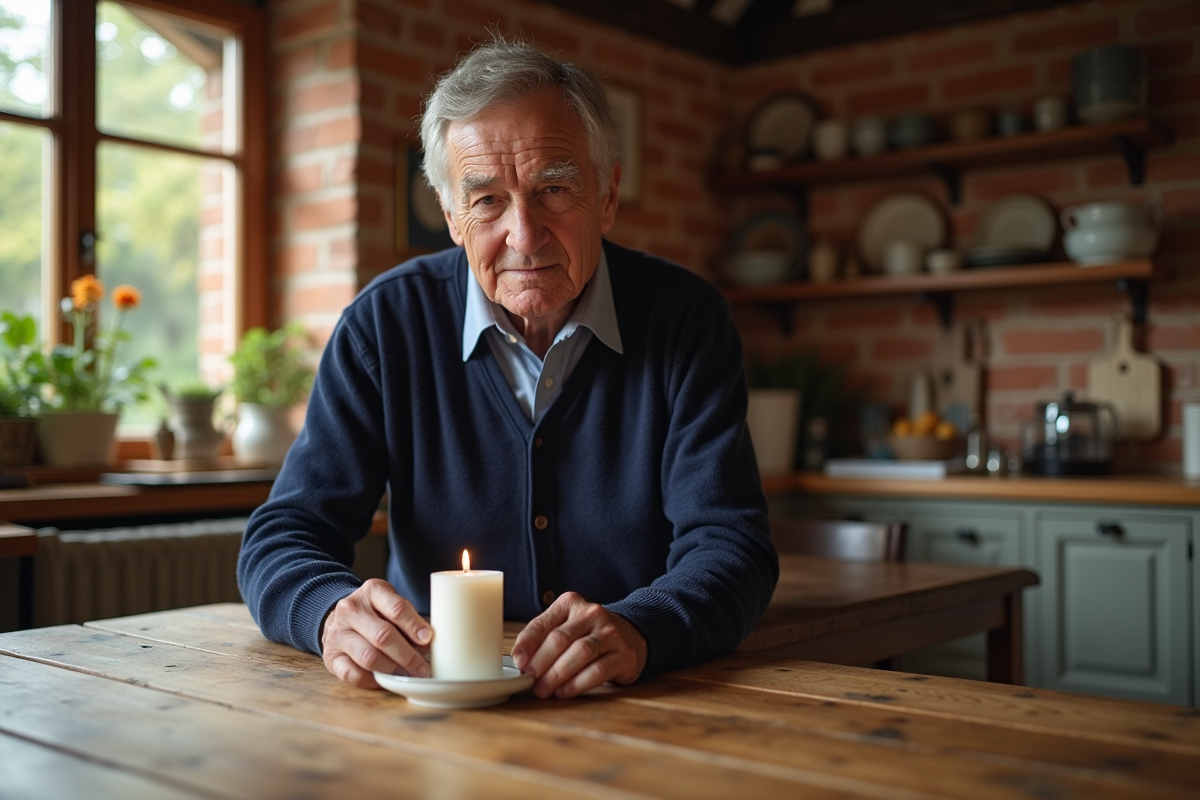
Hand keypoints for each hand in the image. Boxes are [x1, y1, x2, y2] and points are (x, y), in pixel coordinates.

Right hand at [320, 578, 431, 688]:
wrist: (338, 618)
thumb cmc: (374, 613)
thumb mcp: (390, 605)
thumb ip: (408, 621)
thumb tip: (427, 644)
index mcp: (372, 591)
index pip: (396, 608)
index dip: (414, 626)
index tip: (428, 640)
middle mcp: (351, 609)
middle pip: (383, 636)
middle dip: (407, 656)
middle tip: (423, 668)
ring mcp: (338, 634)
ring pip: (368, 657)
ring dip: (392, 670)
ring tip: (407, 676)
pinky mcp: (330, 657)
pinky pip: (353, 674)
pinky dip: (372, 681)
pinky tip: (384, 680)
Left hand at [510, 592, 646, 698]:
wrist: (630, 636)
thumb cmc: (587, 635)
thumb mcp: (565, 627)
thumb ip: (543, 639)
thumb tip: (520, 662)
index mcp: (570, 603)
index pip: (543, 623)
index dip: (527, 644)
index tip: (518, 662)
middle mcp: (592, 613)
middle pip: (560, 639)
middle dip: (541, 663)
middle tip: (531, 680)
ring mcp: (610, 633)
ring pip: (580, 653)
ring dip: (557, 675)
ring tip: (544, 689)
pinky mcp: (624, 654)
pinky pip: (598, 670)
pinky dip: (577, 684)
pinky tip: (564, 691)